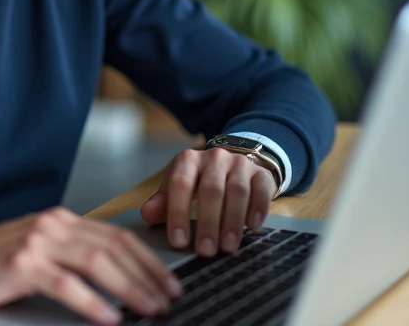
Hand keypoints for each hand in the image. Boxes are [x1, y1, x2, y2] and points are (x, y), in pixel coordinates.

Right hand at [0, 206, 182, 325]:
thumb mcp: (36, 255)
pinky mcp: (21, 263)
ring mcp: (36, 241)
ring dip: (130, 287)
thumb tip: (117, 284)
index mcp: (60, 221)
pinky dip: (92, 302)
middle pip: (114, 247)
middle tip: (170, 298)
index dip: (148, 259)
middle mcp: (52, 225)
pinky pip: (66, 283)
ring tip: (149, 308)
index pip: (116, 236)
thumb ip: (71, 260)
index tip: (170, 281)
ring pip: (97, 261)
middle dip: (148, 274)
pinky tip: (109, 317)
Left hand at [140, 147, 276, 257]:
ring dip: (233, 221)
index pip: (180, 184)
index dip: (178, 213)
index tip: (178, 241)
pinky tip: (252, 226)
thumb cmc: (201, 181)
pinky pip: (261, 189)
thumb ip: (164, 203)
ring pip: (237, 191)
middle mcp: (214, 158)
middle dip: (208, 223)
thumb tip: (147, 215)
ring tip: (227, 246)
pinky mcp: (261, 173)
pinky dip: (258, 208)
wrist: (235, 164)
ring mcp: (239, 164)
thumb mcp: (179, 188)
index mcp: (188, 160)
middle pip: (211, 189)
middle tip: (205, 250)